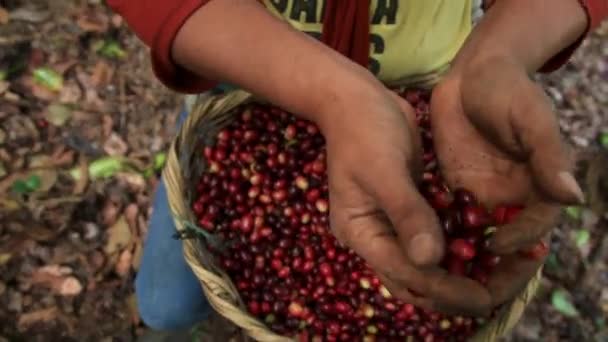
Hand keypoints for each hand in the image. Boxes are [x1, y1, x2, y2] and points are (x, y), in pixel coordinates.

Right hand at [319, 88, 490, 315]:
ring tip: (506, 272)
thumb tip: (430, 259)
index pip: (405, 275)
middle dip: (459, 290)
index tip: (484, 296)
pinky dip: (464, 245)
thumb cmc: (363, 131)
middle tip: (503, 291)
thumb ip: (407, 213)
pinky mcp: (411, 211)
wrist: (356, 101)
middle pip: (419, 280)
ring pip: (432, 264)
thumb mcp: (384, 170)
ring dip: (466, 271)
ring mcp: (393, 225)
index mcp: (361, 233)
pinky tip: (494, 245)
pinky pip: (439, 237)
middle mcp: (376, 237)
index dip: (445, 289)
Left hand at [431, 56, 583, 305]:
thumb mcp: (531, 118)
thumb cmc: (509, 89)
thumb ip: (547, 157)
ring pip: (473, 238)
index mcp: (538, 187)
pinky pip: (446, 220)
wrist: (473, 72)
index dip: (519, 241)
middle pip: (504, 244)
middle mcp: (510, 199)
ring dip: (458, 256)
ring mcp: (480, 196)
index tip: (496, 246)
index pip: (534, 227)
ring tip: (437, 272)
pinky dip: (437, 234)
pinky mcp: (453, 189)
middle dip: (488, 265)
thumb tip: (572, 198)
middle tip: (464, 279)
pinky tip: (417, 243)